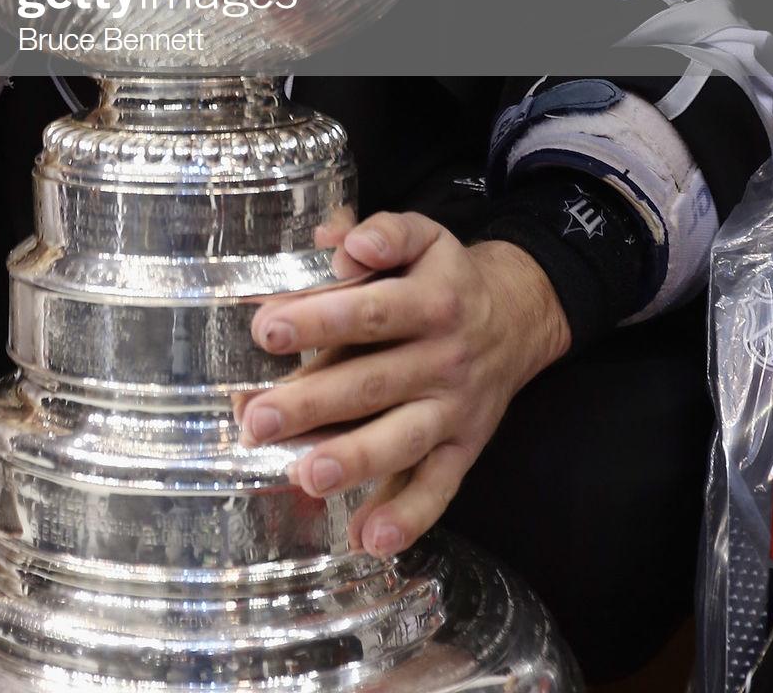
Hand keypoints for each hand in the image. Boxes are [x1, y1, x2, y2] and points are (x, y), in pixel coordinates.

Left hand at [236, 211, 570, 557]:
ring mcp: (454, 411)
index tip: (265, 330)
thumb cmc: (445, 276)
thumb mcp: (422, 235)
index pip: (369, 311)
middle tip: (254, 418)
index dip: (319, 319)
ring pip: (402, 441)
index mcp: (431, 300)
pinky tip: (368, 538)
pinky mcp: (463, 450)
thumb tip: (342, 242)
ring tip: (305, 474)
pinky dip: (407, 518)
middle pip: (373, 383)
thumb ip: (382, 233)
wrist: (518, 317)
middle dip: (311, 403)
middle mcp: (443, 359)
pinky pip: (438, 490)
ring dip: (354, 461)